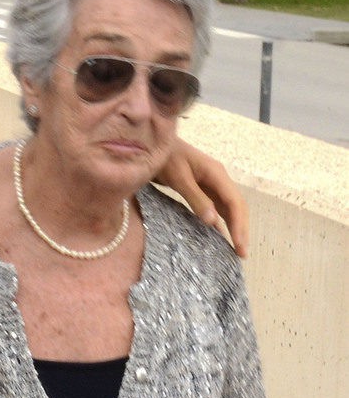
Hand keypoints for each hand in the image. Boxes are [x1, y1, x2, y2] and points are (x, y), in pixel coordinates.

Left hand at [157, 138, 248, 258]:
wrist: (153, 143)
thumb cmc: (165, 157)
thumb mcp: (178, 178)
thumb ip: (195, 198)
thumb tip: (213, 221)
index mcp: (216, 174)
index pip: (235, 203)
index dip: (240, 225)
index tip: (240, 246)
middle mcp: (218, 179)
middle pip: (236, 207)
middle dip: (241, 229)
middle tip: (242, 254)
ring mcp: (211, 184)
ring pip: (228, 208)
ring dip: (233, 227)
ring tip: (235, 249)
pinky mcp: (202, 189)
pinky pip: (216, 208)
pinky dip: (219, 222)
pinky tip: (219, 236)